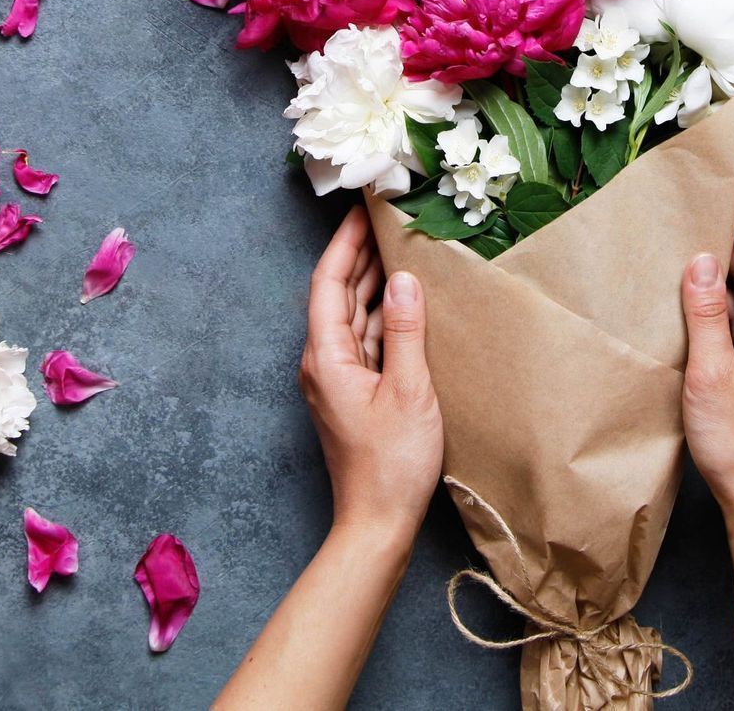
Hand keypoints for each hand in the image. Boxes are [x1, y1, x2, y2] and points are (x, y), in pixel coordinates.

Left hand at [299, 206, 443, 548]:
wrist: (377, 523)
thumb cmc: (391, 465)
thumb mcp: (408, 392)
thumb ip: (407, 332)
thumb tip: (406, 279)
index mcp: (326, 358)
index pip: (328, 282)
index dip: (345, 242)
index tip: (362, 209)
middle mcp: (324, 362)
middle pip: (338, 294)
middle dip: (360, 253)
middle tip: (386, 216)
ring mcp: (339, 378)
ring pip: (354, 315)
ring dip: (374, 280)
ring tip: (400, 245)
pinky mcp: (356, 391)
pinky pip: (367, 338)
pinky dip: (385, 314)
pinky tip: (407, 300)